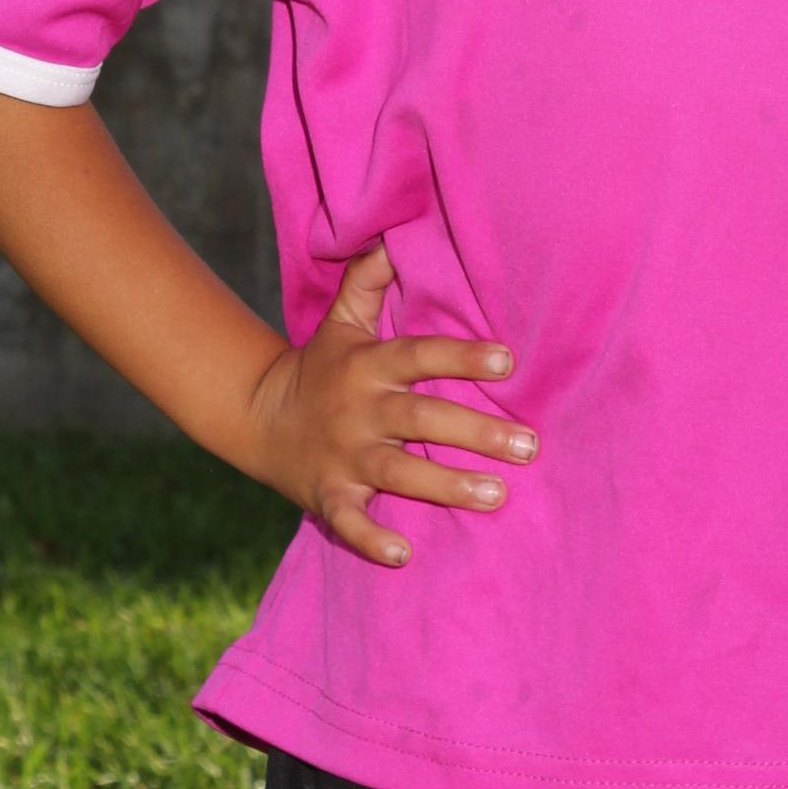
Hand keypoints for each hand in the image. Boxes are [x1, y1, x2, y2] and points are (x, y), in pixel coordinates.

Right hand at [243, 239, 532, 566]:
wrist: (258, 419)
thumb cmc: (321, 368)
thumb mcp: (341, 321)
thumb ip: (369, 278)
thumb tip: (395, 233)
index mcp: (370, 366)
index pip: (422, 356)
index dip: (463, 356)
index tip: (509, 361)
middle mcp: (360, 411)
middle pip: (423, 419)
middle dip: (477, 432)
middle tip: (529, 446)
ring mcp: (344, 456)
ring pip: (399, 472)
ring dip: (447, 485)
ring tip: (498, 495)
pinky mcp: (328, 495)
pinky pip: (349, 521)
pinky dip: (372, 539)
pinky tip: (403, 555)